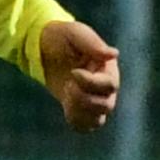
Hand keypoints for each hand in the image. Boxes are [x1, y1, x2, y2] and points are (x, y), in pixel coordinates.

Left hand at [36, 17, 122, 131]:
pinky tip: (66, 107)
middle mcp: (105, 86)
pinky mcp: (82, 109)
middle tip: (67, 85)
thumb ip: (92, 44)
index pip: (110, 85)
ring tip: (66, 95)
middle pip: (107, 105)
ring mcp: (95, 99)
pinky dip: (77, 122)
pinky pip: (87, 126)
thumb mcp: (74, 33)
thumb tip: (114, 54)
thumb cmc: (61, 37)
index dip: (91, 83)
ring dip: (80, 111)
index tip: (73, 72)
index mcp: (107, 67)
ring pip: (98, 119)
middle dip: (83, 99)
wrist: (45, 47)